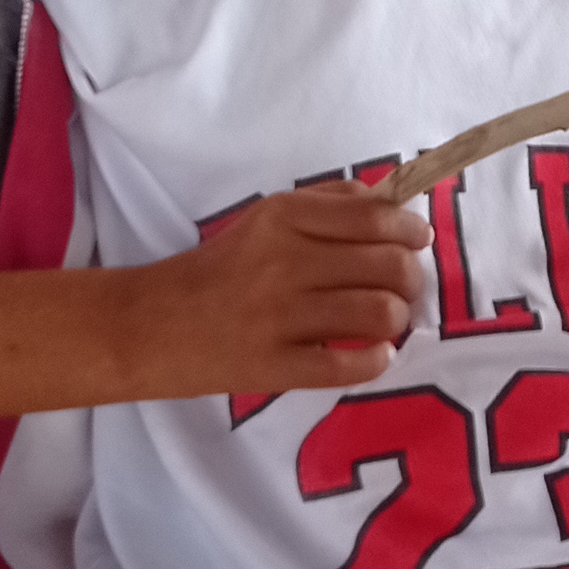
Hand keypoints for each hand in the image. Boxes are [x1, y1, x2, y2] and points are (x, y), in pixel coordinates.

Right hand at [154, 185, 429, 398]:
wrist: (150, 326)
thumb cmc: (219, 270)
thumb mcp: (265, 219)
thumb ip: (327, 205)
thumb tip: (393, 203)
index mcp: (282, 217)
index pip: (374, 217)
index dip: (410, 230)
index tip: (419, 240)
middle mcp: (283, 261)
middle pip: (387, 265)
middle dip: (412, 279)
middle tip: (405, 289)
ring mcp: (278, 316)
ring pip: (378, 313)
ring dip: (397, 319)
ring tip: (386, 322)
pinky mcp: (273, 365)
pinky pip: (348, 366)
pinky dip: (375, 361)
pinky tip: (373, 355)